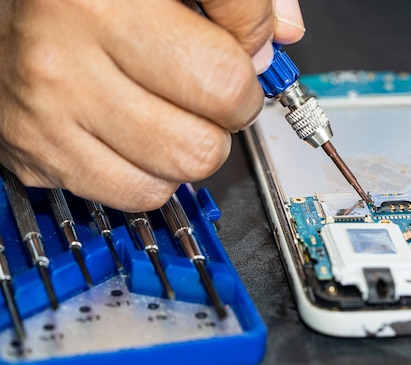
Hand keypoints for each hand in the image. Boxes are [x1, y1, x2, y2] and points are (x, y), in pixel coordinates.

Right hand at [0, 0, 303, 210]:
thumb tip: (281, 33)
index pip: (232, 64)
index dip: (254, 55)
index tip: (240, 48)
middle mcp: (68, 51)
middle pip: (217, 120)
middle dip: (231, 106)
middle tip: (209, 85)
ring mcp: (50, 110)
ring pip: (185, 166)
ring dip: (196, 143)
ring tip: (171, 110)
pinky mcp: (38, 154)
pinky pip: (140, 195)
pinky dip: (157, 174)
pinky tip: (140, 137)